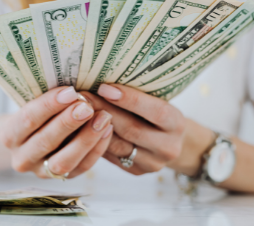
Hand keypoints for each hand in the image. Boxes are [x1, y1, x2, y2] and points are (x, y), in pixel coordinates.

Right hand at [0, 86, 112, 178]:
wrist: (35, 138)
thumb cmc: (39, 114)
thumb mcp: (35, 103)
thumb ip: (50, 99)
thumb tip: (75, 87)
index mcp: (10, 135)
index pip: (28, 119)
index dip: (49, 105)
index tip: (71, 91)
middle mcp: (22, 158)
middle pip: (45, 141)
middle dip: (68, 122)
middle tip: (87, 106)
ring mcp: (41, 172)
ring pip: (63, 161)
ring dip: (86, 138)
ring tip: (103, 118)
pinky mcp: (63, 178)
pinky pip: (81, 167)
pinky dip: (97, 149)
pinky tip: (107, 130)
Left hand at [81, 84, 213, 175]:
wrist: (168, 141)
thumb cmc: (156, 113)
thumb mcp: (156, 101)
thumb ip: (137, 94)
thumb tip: (103, 82)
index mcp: (176, 123)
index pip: (155, 111)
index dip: (129, 99)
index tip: (104, 87)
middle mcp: (168, 147)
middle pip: (132, 130)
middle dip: (105, 111)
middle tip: (82, 97)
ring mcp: (152, 163)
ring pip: (118, 146)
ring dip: (95, 127)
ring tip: (77, 111)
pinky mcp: (136, 171)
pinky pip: (111, 156)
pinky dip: (95, 141)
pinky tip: (82, 128)